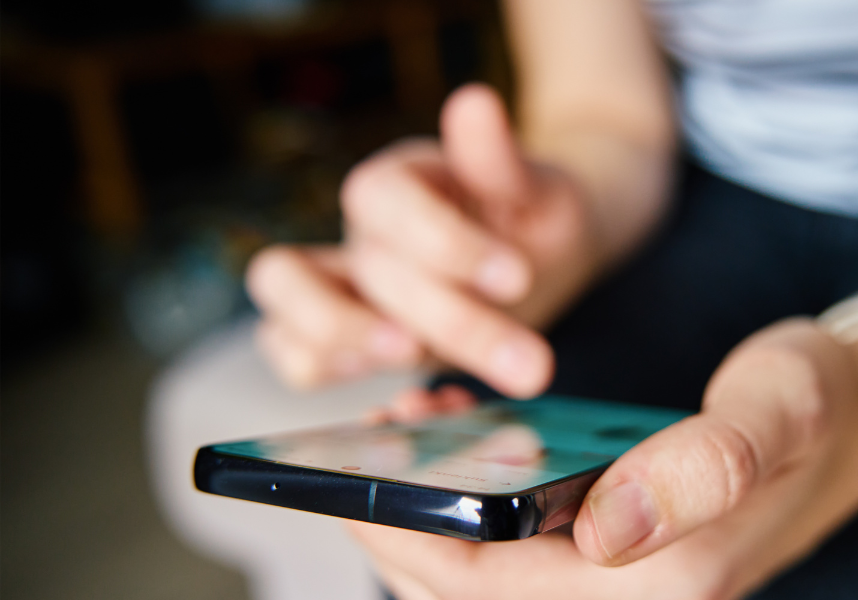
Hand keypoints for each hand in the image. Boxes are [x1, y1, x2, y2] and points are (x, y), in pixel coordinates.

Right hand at [246, 84, 603, 395]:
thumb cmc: (532, 214)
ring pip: (282, 305)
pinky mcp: (344, 342)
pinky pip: (294, 358)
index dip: (443, 241)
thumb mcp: (538, 189)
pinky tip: (414, 397)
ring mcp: (342, 288)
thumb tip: (475, 103)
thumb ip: (500, 161)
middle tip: (527, 364)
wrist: (537, 252)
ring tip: (421, 365)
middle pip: (367, 269)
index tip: (517, 278)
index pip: (383, 197)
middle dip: (451, 319)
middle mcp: (360, 233)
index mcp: (400, 180)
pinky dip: (333, 380)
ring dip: (346, 341)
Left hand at [352, 319, 857, 598]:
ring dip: (437, 513)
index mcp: (666, 577)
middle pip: (479, 591)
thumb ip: (705, 466)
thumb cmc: (820, 403)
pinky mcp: (625, 549)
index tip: (356, 475)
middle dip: (409, 526)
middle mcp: (638, 594)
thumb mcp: (778, 411)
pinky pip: (526, 544)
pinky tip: (468, 435)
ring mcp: (630, 576)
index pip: (495, 586)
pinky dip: (478, 500)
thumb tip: (606, 527)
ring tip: (411, 428)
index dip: (413, 538)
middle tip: (368, 445)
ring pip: (497, 571)